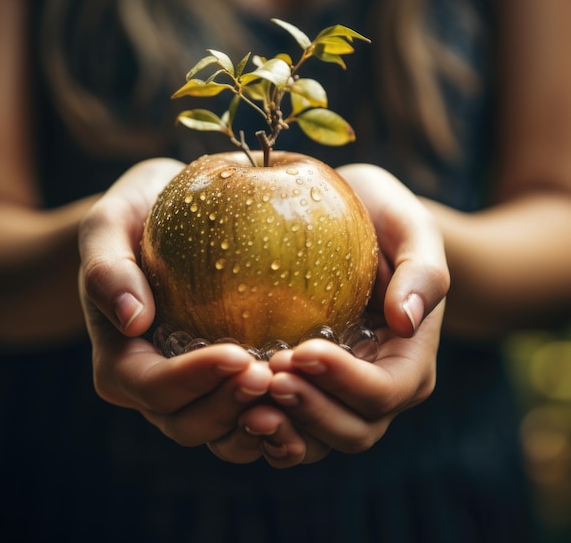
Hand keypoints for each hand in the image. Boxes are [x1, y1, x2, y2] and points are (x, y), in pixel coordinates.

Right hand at [79, 158, 294, 461]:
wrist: (160, 218)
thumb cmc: (134, 216)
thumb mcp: (109, 224)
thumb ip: (106, 268)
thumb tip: (132, 319)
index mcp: (119, 362)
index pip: (152, 386)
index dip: (192, 380)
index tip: (236, 353)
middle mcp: (151, 388)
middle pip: (187, 422)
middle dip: (228, 406)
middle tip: (273, 375)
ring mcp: (189, 391)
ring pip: (219, 431)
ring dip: (255, 420)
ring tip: (294, 388)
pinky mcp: (222, 382)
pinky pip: (246, 414)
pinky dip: (274, 415)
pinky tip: (308, 390)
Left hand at [254, 164, 447, 463]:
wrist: (356, 221)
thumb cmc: (384, 220)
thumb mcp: (411, 228)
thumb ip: (423, 272)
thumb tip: (406, 319)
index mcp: (410, 359)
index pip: (384, 390)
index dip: (344, 381)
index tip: (302, 350)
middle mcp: (380, 387)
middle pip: (353, 429)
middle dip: (310, 411)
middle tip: (267, 377)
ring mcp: (341, 394)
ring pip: (319, 440)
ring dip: (284, 428)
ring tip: (245, 402)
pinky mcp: (309, 389)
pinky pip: (291, 429)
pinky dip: (268, 432)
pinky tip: (238, 410)